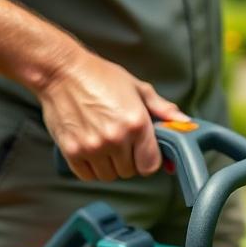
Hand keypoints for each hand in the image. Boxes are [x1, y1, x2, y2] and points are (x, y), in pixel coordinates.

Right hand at [36, 48, 189, 180]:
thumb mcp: (137, 88)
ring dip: (109, 166)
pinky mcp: (71, 151)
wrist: (60, 70)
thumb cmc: (99, 76)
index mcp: (136, 124)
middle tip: (120, 142)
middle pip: (130, 172)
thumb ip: (162, 109)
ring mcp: (93, 147)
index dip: (148, 161)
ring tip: (103, 143)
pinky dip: (90, 168)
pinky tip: (90, 150)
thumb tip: (185, 122)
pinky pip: (87, 176)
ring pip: (109, 176)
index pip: (151, 166)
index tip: (142, 152)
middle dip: (128, 160)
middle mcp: (116, 138)